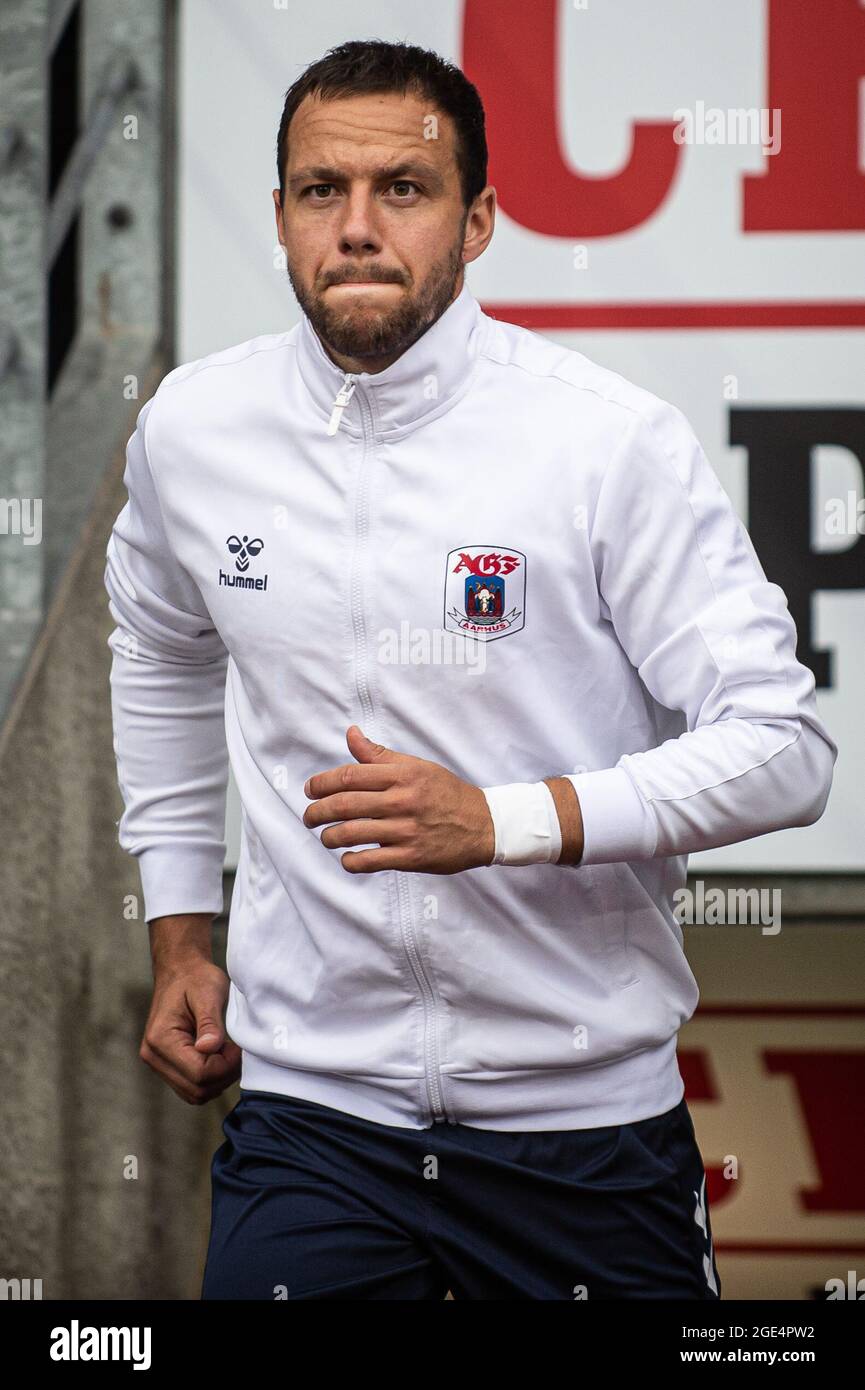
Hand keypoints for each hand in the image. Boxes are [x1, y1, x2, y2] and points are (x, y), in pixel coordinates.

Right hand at [140, 918, 241, 1102]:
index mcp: (161, 1039)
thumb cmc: (195, 978)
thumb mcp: (208, 993)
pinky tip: (219, 1056)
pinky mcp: (166, 1066)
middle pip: (197, 1089)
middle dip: (223, 1074)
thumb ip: (209, 1022)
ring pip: (195, 1094)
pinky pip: (191, 1087)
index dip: (225, 1065)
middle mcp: (153, 1056)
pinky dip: (209, 1079)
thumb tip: (210, 1048)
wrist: (180, 971)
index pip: (199, 1073)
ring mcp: (157, 1063)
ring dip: (217, 1079)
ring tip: (227, 1051)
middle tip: (236, 1049)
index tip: (238, 1046)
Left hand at [302, 725, 495, 873]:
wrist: (484, 825)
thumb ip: (380, 755)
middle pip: (344, 804)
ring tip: (326, 837)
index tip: (310, 790)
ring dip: (329, 837)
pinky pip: (369, 861)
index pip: (349, 775)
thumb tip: (351, 734)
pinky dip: (351, 861)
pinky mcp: (411, 857)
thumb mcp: (417, 767)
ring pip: (351, 834)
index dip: (322, 783)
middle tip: (309, 816)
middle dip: (317, 811)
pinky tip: (347, 858)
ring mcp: (406, 830)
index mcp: (402, 775)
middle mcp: (402, 801)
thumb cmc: (446, 793)